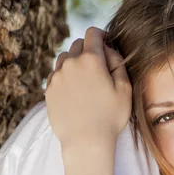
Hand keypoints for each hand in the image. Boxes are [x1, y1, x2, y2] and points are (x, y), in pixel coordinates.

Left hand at [45, 27, 131, 149]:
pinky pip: (56, 74)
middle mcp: (71, 63)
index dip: (101, 36)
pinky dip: (66, 76)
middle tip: (100, 67)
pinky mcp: (48, 89)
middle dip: (89, 49)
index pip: (93, 33)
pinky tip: (76, 91)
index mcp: (91, 60)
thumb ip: (118, 63)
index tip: (107, 45)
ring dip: (75, 61)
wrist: (86, 141)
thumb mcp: (125, 89)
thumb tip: (109, 50)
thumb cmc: (110, 116)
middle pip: (77, 44)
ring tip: (86, 79)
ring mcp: (57, 76)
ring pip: (64, 58)